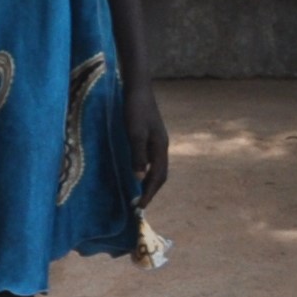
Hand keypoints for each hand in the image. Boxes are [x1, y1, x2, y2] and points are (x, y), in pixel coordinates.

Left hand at [124, 78, 170, 206]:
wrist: (138, 88)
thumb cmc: (135, 110)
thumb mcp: (134, 133)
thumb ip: (138, 155)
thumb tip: (140, 177)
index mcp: (160, 147)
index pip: (158, 177)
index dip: (149, 193)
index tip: (140, 207)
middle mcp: (162, 146)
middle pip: (161, 175)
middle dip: (152, 191)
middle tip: (139, 203)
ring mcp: (158, 141)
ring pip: (157, 167)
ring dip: (150, 182)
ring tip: (138, 192)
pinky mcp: (151, 136)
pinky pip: (152, 160)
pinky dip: (147, 171)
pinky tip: (138, 172)